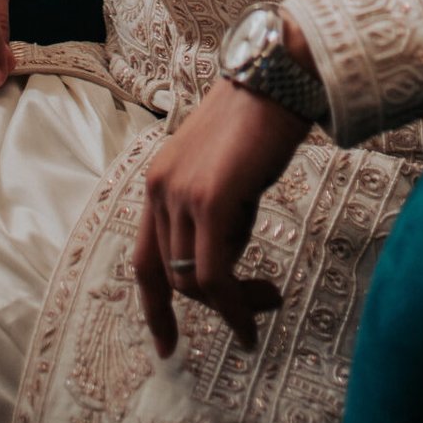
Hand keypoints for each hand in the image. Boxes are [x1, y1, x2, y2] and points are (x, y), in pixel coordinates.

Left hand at [134, 81, 306, 356]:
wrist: (278, 77)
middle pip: (171, 277)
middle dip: (210, 307)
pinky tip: (260, 305)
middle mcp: (160, 188)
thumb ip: (213, 213)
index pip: (145, 261)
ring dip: (232, 302)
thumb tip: (224, 263)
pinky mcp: (209, 199)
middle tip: (248, 318)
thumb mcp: (225, 173)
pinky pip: (214, 273)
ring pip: (193, 281)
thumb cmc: (260, 122)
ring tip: (268, 298)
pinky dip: (234, 302)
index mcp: (159, 181)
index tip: (167, 345)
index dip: (154, 309)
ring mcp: (181, 193)